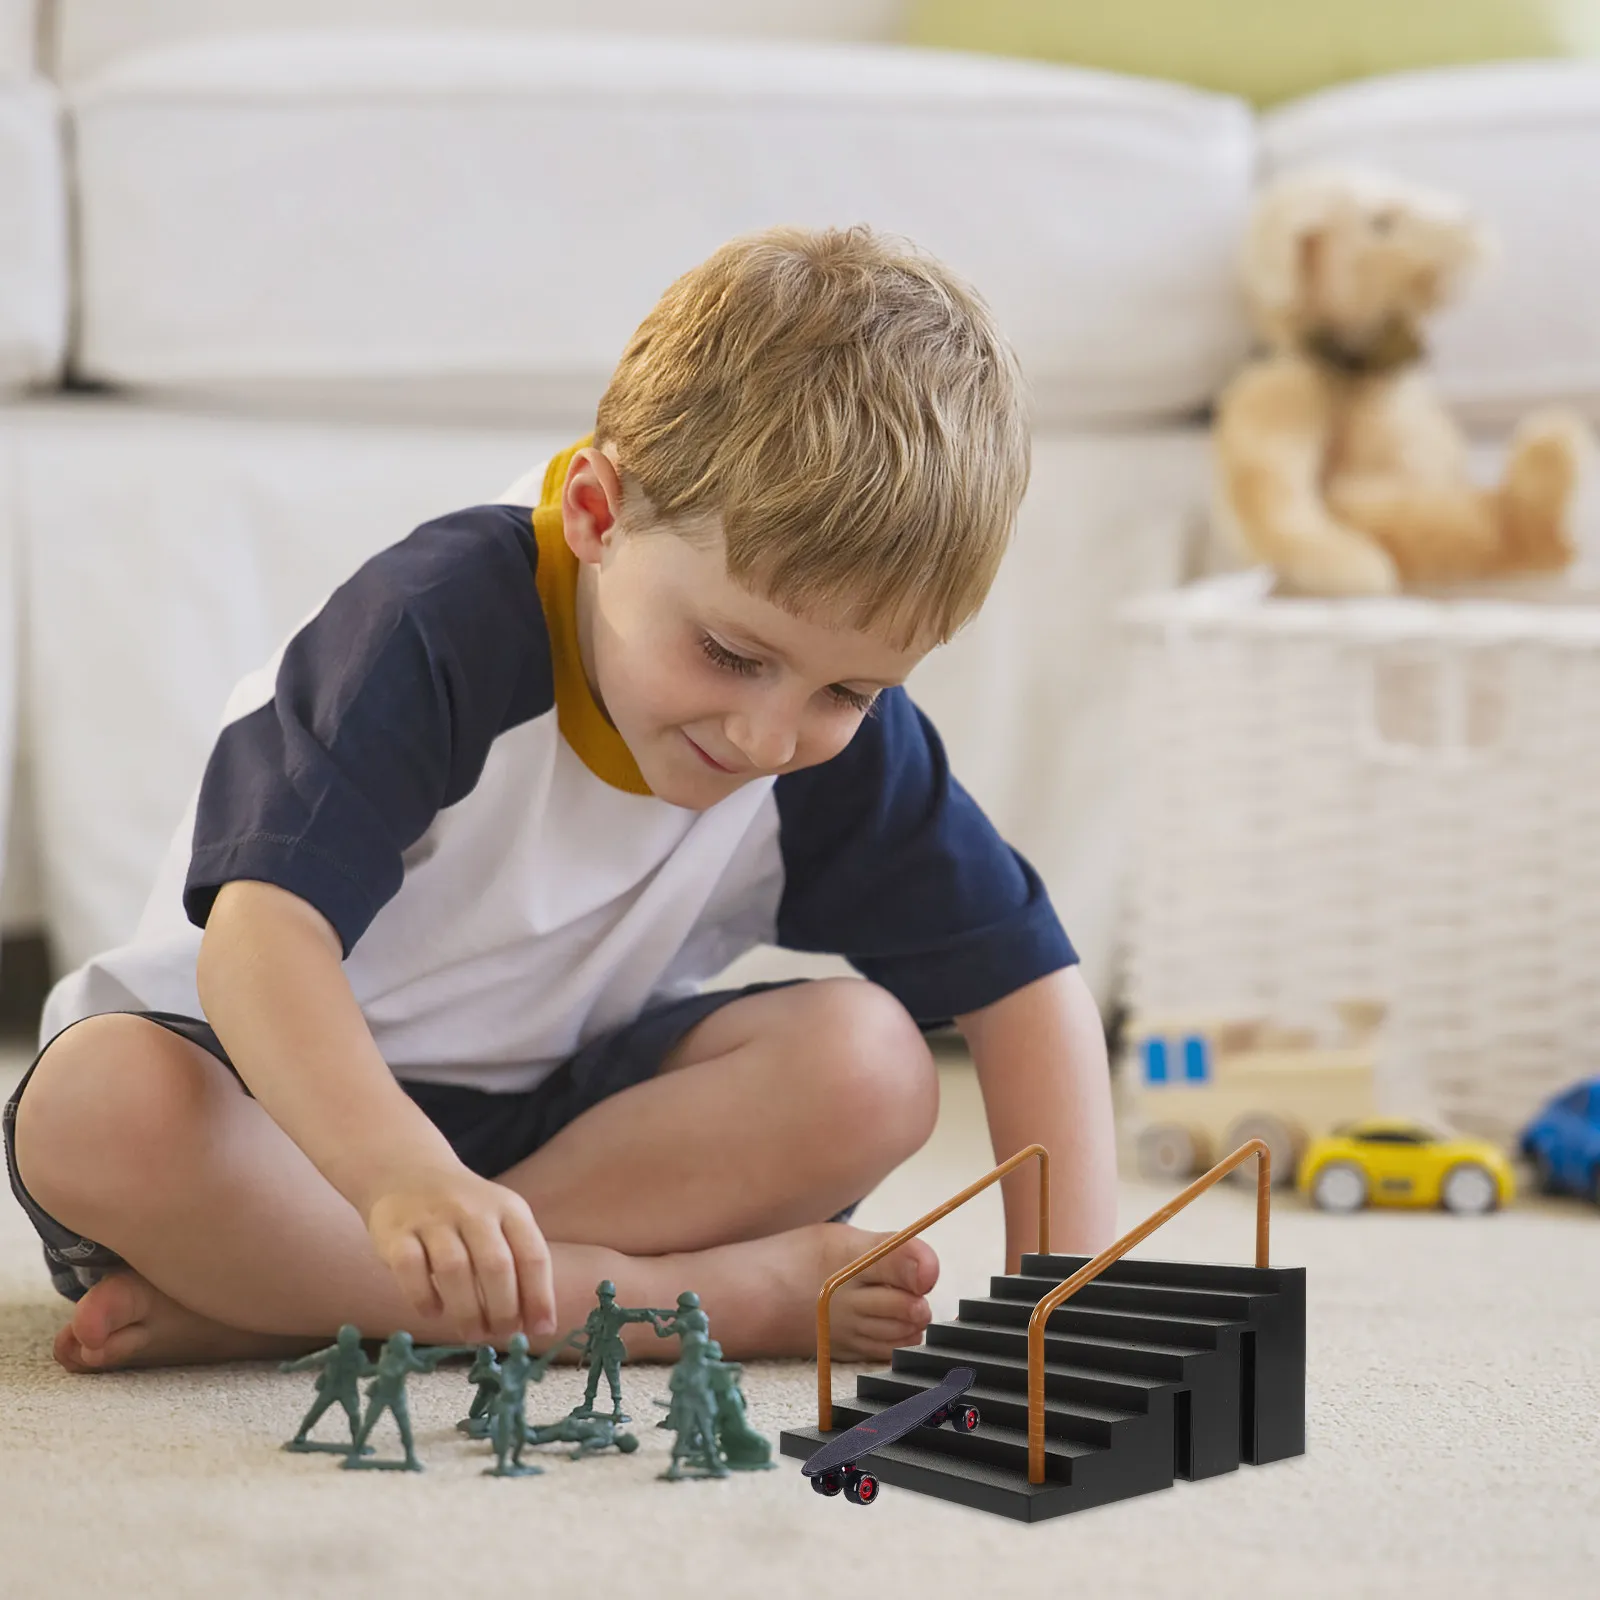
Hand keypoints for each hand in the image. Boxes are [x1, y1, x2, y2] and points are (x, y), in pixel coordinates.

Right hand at [363, 1163, 555, 1343]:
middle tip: (502, 1335)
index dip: (539, 1296)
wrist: (408, 1173)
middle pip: (496, 1265)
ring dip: (467, 1310)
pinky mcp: (396, 1231)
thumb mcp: (500, 1222)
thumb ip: (517, 1264)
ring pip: (455, 1269)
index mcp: (509, 1209)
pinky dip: (424, 1297)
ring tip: (473, 1334)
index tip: (542, 1329)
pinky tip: (434, 1312)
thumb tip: (536, 1323)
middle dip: (503, 1309)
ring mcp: (433, 1219)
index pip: (532, 1255)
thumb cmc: (465, 1212)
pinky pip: (410, 1269)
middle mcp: (473, 1210)